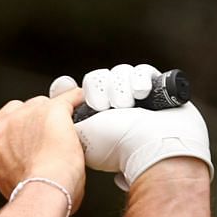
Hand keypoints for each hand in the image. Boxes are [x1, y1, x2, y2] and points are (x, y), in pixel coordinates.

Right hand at [0, 90, 87, 208]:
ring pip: (39, 103)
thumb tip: (26, 170)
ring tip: (62, 133)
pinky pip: (68, 98)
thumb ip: (9, 168)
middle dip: (25, 120)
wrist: (45, 190)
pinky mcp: (52, 110)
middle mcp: (1, 129)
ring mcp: (27, 116)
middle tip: (39, 138)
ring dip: (50, 115)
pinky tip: (79, 111)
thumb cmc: (31, 194)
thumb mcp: (5, 185)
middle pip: (11, 110)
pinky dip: (75, 102)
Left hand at [51, 64, 212, 190]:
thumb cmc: (116, 143)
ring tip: (126, 104)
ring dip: (120, 88)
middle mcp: (115, 109)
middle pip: (101, 79)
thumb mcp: (80, 131)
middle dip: (102, 90)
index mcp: (96, 119)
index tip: (84, 94)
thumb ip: (67, 112)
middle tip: (105, 107)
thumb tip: (60, 89)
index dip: (87, 89)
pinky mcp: (156, 91)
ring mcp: (136, 100)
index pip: (87, 90)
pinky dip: (139, 79)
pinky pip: (142, 71)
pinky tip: (140, 93)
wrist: (152, 145)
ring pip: (120, 73)